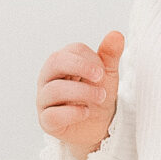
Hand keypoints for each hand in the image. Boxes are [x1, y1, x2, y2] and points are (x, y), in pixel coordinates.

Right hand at [36, 30, 122, 158]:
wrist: (98, 126)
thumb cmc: (97, 95)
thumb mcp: (107, 75)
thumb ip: (110, 55)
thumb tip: (116, 34)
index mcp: (62, 62)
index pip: (72, 50)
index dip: (90, 58)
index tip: (103, 71)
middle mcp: (48, 78)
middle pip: (55, 62)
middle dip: (80, 67)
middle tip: (101, 76)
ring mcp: (44, 99)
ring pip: (54, 90)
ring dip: (82, 92)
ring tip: (101, 97)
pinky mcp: (46, 121)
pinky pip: (53, 115)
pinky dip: (72, 113)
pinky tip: (86, 112)